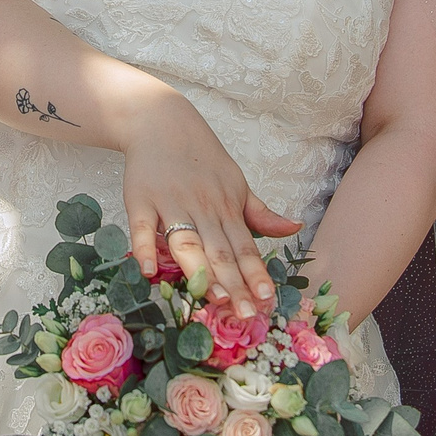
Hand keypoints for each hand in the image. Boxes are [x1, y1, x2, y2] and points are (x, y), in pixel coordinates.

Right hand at [123, 97, 299, 312]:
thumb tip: (295, 228)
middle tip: (245, 315)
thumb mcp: (237, 183)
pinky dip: (144, 248)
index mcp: (227, 207)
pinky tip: (149, 272)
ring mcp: (170, 204)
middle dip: (234, 284)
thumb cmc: (201, 158)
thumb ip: (261, 213)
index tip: (267, 300)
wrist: (160, 121)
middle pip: (220, 251)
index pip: (245, 247)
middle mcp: (202, 208)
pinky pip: (142, 227)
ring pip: (187, 243)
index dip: (256, 273)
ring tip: (213, 299)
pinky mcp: (140, 199)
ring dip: (200, 272)